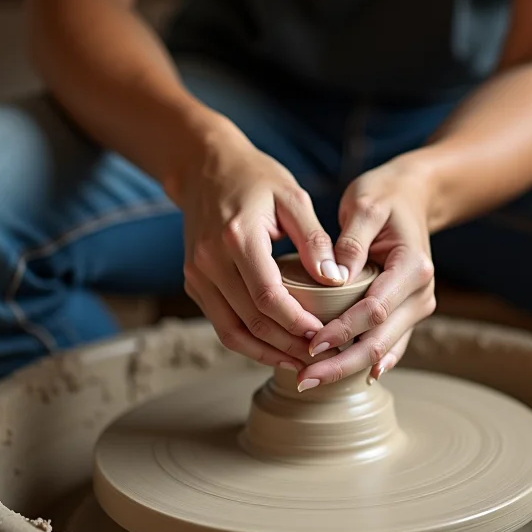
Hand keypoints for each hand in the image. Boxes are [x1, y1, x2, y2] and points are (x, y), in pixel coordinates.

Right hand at [168, 114, 346, 370]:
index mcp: (238, 237)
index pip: (268, 296)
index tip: (325, 336)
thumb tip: (336, 280)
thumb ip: (314, 239)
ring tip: (300, 363)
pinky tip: (274, 348)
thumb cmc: (255, 178)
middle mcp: (210, 261)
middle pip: (251, 320)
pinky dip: (247, 342)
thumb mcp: (292, 198)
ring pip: (231, 332)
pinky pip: (221, 323)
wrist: (205, 167)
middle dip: (288, 346)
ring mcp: (197, 275)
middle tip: (322, 358)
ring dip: (266, 353)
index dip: (296, 323)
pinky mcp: (194, 282)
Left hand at [299, 158, 435, 387]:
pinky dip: (366, 361)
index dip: (343, 330)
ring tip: (311, 380)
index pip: (374, 309)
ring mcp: (417, 305)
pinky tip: (345, 376)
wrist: (412, 195)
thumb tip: (334, 276)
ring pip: (383, 349)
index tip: (311, 342)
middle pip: (380, 341)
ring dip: (348, 367)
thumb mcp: (365, 207)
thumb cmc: (385, 197)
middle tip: (304, 379)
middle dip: (342, 364)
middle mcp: (421, 292)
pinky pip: (389, 344)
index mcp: (413, 267)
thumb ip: (351, 241)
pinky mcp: (407, 310)